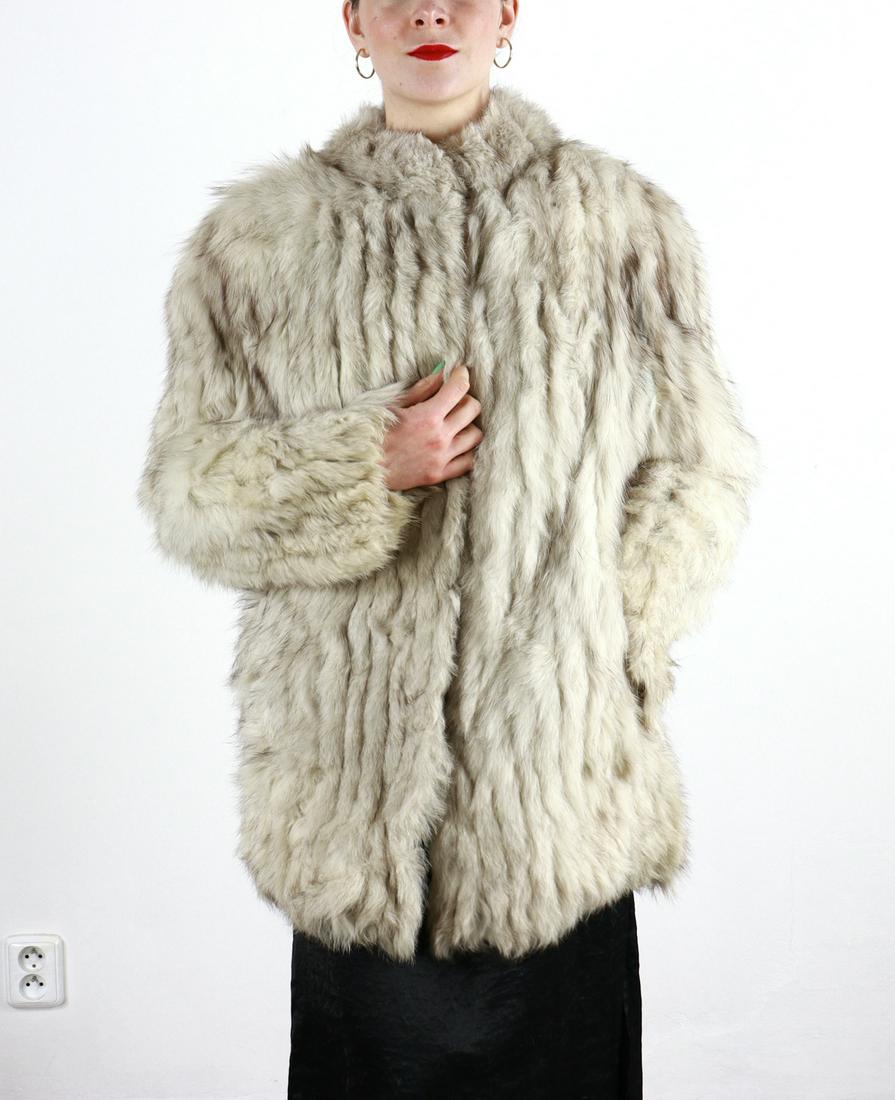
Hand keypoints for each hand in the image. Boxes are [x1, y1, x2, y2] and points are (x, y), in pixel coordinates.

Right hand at [381, 364, 482, 490]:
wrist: (362, 467)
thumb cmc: (373, 433)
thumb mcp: (393, 405)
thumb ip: (421, 390)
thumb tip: (441, 374)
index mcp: (427, 416)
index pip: (458, 388)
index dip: (462, 375)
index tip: (460, 373)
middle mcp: (439, 437)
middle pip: (472, 409)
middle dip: (467, 399)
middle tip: (456, 399)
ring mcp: (441, 458)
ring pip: (475, 435)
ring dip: (469, 425)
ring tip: (457, 424)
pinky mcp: (439, 475)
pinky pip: (468, 462)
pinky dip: (467, 451)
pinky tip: (458, 445)